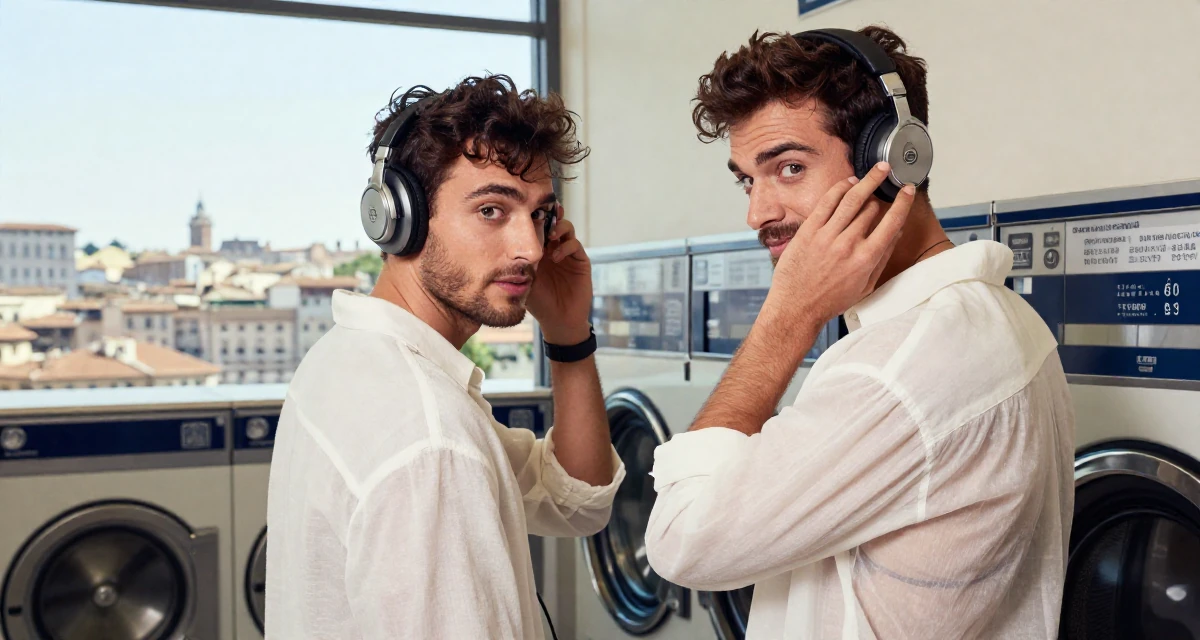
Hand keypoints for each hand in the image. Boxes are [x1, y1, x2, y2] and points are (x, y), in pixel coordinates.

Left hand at [526, 205, 592, 344]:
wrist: (558, 320)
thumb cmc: (538, 302)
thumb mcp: (524, 280)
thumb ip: (520, 263)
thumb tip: (509, 243)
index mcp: (538, 250)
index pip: (537, 226)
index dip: (533, 217)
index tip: (525, 210)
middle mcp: (554, 248)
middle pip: (553, 221)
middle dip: (548, 214)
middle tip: (541, 213)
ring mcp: (568, 253)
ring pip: (566, 228)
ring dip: (558, 227)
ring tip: (550, 235)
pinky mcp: (580, 261)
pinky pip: (575, 245)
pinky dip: (565, 247)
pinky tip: (556, 257)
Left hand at [765, 161, 913, 328]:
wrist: (797, 307)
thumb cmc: (831, 300)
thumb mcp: (866, 285)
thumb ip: (882, 258)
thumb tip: (895, 233)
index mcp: (866, 259)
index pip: (892, 222)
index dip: (903, 202)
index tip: (908, 190)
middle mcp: (848, 244)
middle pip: (871, 209)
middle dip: (880, 194)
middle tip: (886, 181)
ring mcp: (827, 236)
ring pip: (851, 200)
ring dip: (867, 181)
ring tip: (877, 170)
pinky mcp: (809, 231)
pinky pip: (827, 202)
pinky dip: (840, 188)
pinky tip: (849, 182)